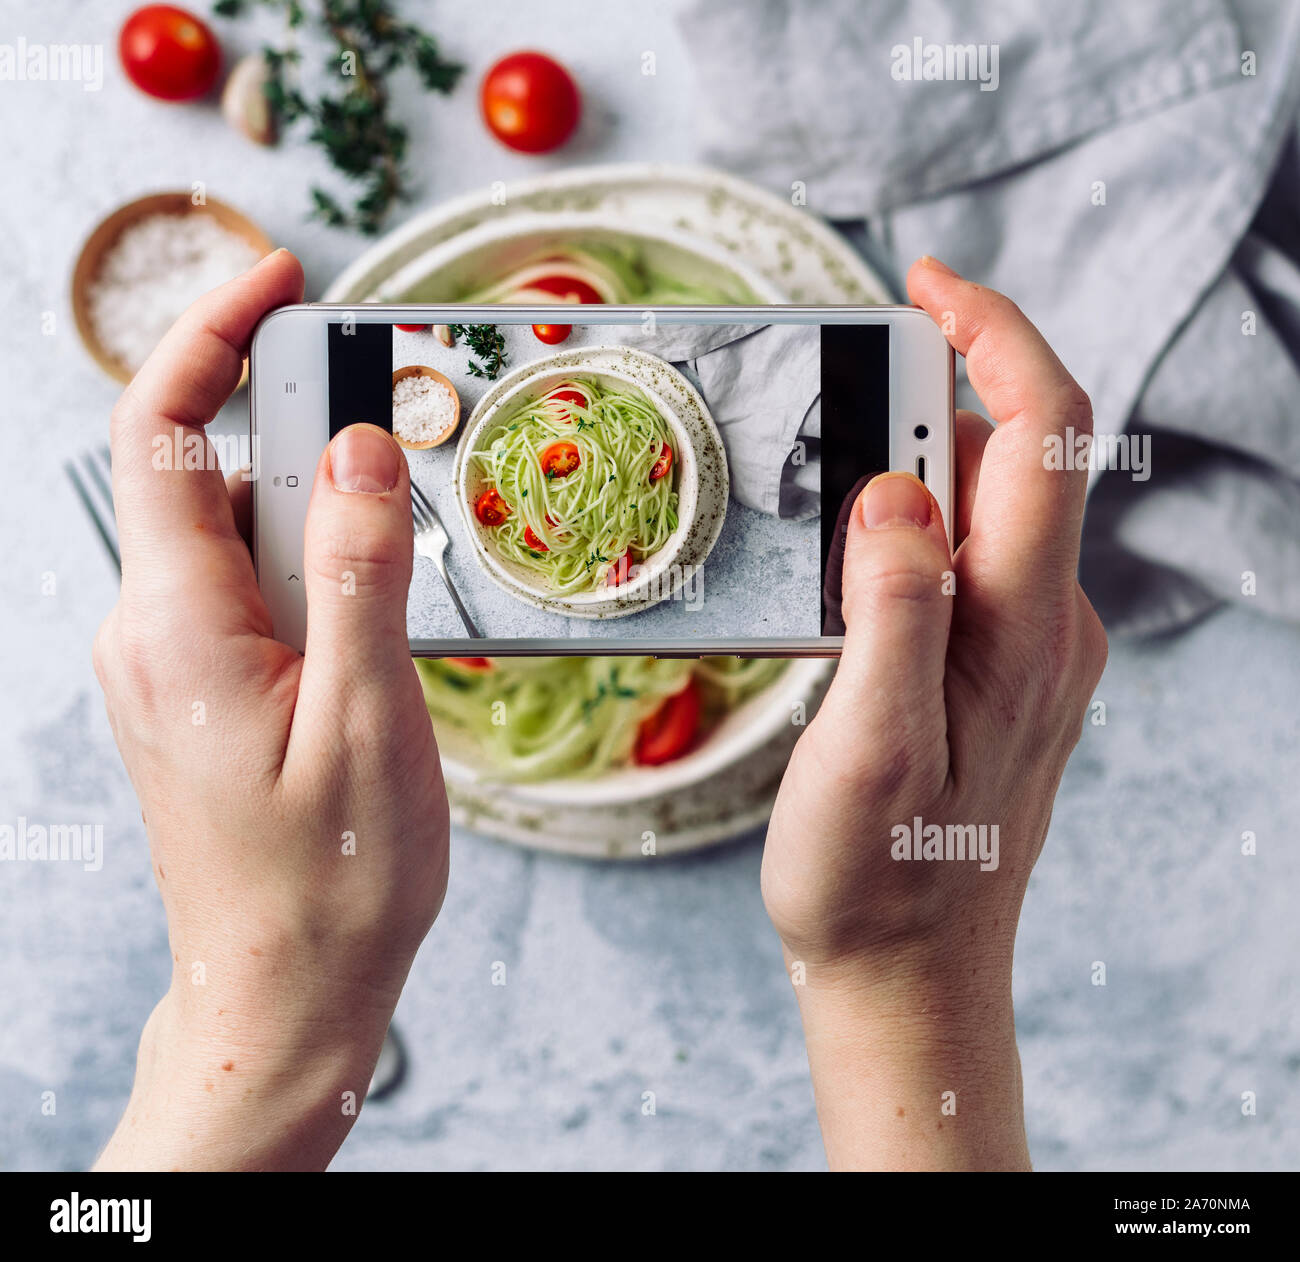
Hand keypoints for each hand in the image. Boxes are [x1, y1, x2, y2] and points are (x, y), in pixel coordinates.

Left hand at [92, 251, 448, 1170]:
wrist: (286, 993)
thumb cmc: (331, 882)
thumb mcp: (370, 717)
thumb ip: (361, 571)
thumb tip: (359, 447)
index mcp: (179, 628)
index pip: (162, 436)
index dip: (208, 338)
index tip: (276, 282)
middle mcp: (152, 634)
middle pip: (211, 478)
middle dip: (303, 446)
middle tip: (396, 463)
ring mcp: (171, 665)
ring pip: (240, 540)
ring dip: (321, 528)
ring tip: (395, 595)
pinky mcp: (201, 691)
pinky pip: (251, 595)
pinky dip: (315, 579)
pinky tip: (371, 638)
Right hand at [762, 257, 1106, 1168]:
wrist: (910, 972)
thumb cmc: (878, 876)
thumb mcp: (868, 748)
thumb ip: (892, 613)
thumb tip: (896, 490)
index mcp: (1022, 627)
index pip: (1042, 436)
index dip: (996, 336)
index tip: (924, 283)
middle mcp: (1046, 624)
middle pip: (1014, 457)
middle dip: (935, 391)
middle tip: (838, 386)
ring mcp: (1027, 648)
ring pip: (984, 508)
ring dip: (913, 461)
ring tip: (823, 478)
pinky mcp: (997, 669)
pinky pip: (965, 561)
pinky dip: (909, 525)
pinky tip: (844, 557)